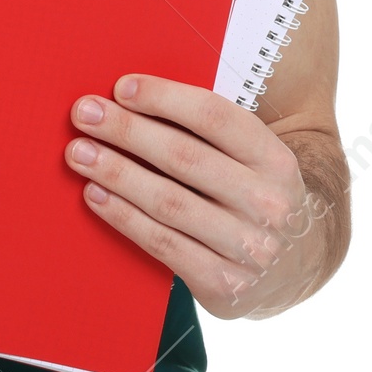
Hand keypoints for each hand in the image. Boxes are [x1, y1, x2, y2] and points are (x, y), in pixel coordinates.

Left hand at [65, 74, 337, 319]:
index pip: (214, 117)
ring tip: (78, 152)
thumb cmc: (250, 191)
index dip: (164, 98)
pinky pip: (163, 244)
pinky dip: (123, 217)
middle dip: (126, 131)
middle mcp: (269, 204)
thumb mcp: (249, 156)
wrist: (294, 265)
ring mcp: (249, 249)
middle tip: (83, 113)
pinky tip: (95, 195)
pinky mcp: (225, 285)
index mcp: (275, 159)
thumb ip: (204, 129)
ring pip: (168, 202)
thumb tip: (129, 95)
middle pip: (184, 158)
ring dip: (116, 173)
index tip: (120, 86)